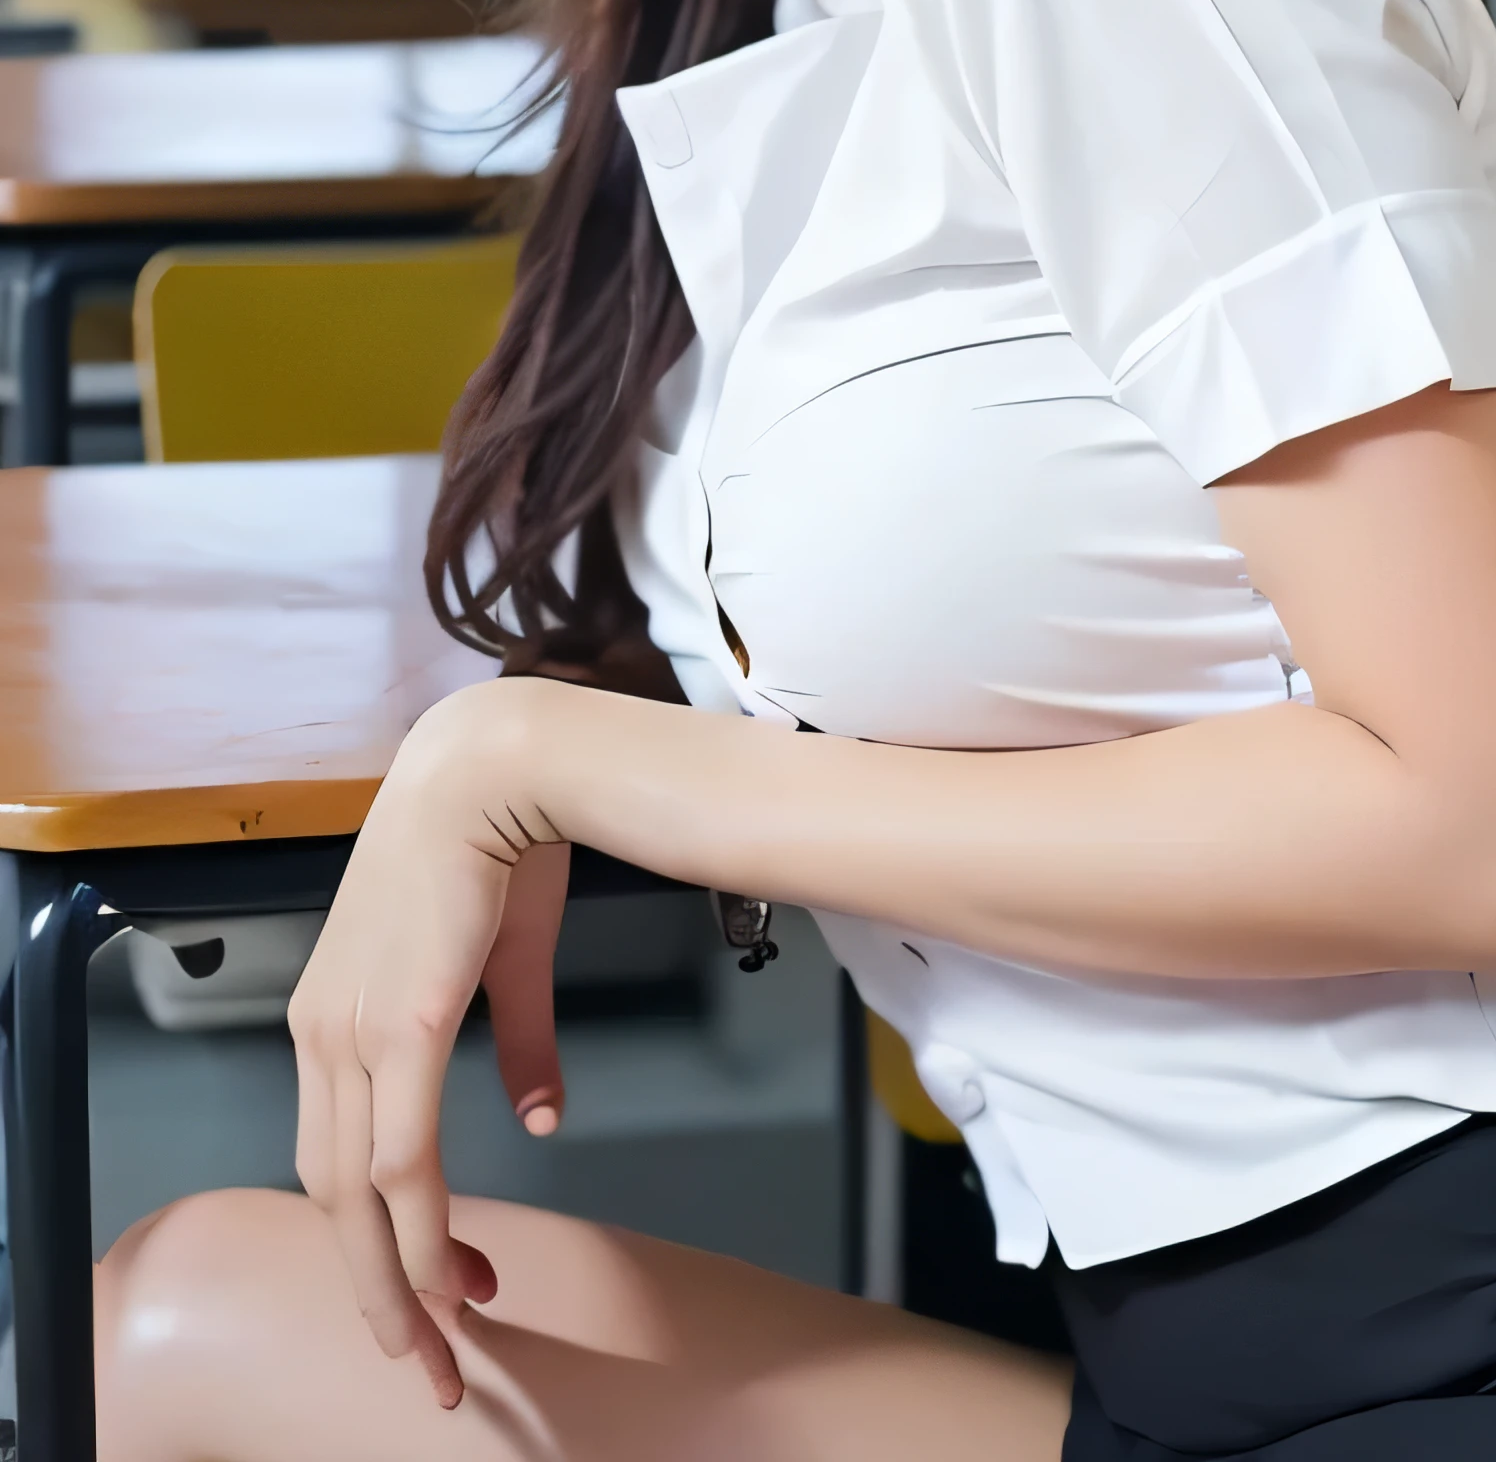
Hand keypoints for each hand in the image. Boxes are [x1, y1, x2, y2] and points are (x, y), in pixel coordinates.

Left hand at [288, 680, 554, 1409]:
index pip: (338, 1159)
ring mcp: (351, 1032)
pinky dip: (418, 1229)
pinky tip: (452, 1269)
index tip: (432, 1292)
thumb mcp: (502, 961)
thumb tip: (543, 1118)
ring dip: (402, 1277)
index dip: (375, 1238)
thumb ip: (516, 1044)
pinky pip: (401, 1158)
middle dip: (382, 1288)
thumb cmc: (495, 846)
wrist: (496, 767)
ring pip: (360, 1195)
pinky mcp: (396, 1026)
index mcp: (333, 1018)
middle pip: (335, 1197)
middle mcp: (323, 1034)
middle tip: (434, 1357)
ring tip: (448, 1338)